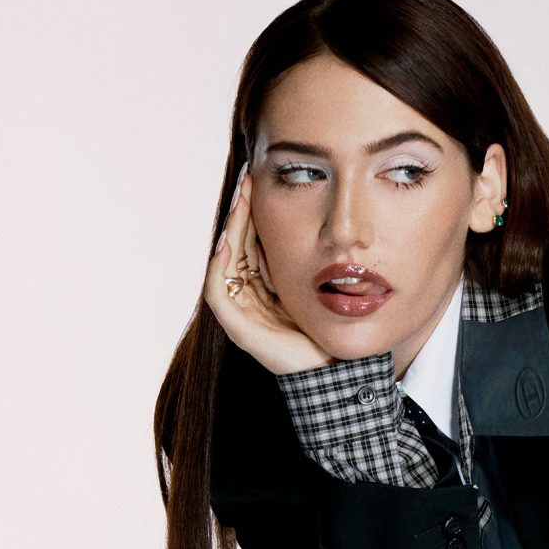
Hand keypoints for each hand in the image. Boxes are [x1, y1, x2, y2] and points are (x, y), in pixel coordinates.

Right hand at [203, 164, 334, 376]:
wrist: (331, 368)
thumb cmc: (325, 326)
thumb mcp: (313, 280)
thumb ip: (303, 254)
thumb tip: (306, 213)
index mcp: (262, 284)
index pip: (248, 239)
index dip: (249, 210)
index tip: (254, 180)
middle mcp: (246, 295)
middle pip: (234, 244)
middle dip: (238, 211)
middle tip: (245, 181)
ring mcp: (239, 311)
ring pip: (224, 260)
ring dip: (229, 229)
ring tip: (239, 202)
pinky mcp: (238, 327)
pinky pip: (217, 290)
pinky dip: (218, 265)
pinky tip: (227, 242)